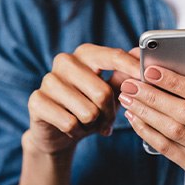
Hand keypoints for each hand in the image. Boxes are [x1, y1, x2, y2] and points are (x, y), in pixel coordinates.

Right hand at [25, 44, 139, 154]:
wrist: (58, 131)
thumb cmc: (89, 106)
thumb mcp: (110, 91)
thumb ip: (125, 75)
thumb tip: (141, 56)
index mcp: (86, 53)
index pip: (113, 56)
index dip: (132, 68)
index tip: (147, 77)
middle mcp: (65, 61)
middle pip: (103, 92)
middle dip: (110, 113)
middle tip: (107, 120)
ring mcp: (48, 79)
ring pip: (88, 111)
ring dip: (93, 124)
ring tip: (88, 123)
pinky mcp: (36, 100)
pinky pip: (70, 123)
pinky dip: (77, 132)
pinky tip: (73, 128)